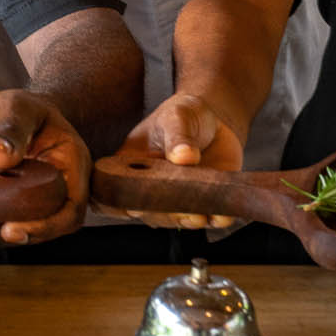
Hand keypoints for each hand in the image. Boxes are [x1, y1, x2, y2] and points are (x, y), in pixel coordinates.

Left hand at [0, 90, 88, 245]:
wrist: (16, 117)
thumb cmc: (26, 110)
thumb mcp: (20, 108)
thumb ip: (12, 128)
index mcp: (69, 176)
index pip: (66, 213)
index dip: (41, 228)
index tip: (11, 231)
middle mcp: (47, 201)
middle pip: (25, 231)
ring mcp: (19, 210)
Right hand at [92, 93, 246, 231]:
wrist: (215, 121)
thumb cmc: (185, 115)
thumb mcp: (178, 116)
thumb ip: (178, 135)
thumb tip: (183, 156)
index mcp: (129, 166)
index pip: (114, 189)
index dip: (117, 203)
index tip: (131, 207)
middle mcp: (150, 189)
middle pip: (148, 211)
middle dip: (163, 213)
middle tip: (176, 208)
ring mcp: (176, 199)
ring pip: (176, 220)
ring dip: (187, 219)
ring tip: (199, 214)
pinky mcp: (204, 203)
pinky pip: (208, 218)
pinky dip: (215, 219)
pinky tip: (221, 214)